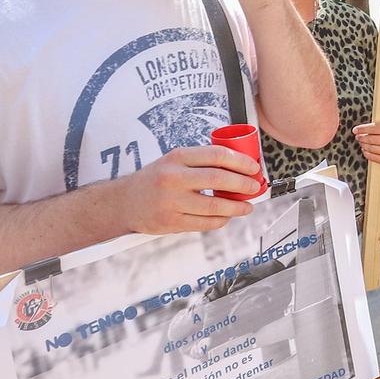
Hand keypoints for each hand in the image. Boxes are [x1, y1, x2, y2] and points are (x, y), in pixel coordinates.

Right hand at [122, 146, 263, 234]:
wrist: (125, 202)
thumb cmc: (155, 179)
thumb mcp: (174, 160)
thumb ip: (201, 161)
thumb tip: (239, 166)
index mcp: (176, 158)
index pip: (216, 155)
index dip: (240, 162)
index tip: (253, 167)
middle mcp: (173, 178)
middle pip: (218, 179)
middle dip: (243, 184)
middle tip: (254, 187)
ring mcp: (171, 202)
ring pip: (214, 206)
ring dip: (236, 207)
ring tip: (247, 206)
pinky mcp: (171, 222)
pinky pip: (204, 223)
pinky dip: (221, 220)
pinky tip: (227, 216)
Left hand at [353, 119, 379, 167]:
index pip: (376, 128)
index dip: (363, 129)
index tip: (355, 129)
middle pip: (373, 139)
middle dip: (362, 138)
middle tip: (357, 136)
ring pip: (373, 149)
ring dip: (364, 146)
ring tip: (361, 142)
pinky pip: (375, 158)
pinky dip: (368, 154)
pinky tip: (365, 150)